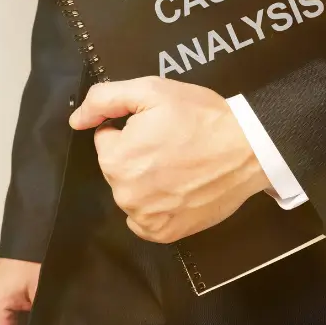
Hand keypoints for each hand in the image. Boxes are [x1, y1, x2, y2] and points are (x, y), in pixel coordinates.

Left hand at [69, 77, 269, 243]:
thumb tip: (76, 120)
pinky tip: (180, 191)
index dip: (132, 129)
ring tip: (182, 167)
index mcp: (116, 158)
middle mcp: (124, 193)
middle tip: (174, 144)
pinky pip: (146, 220)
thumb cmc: (202, 117)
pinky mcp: (165, 233)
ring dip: (147, 181)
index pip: (108, 140)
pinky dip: (157, 207)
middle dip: (138, 155)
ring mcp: (145, 217)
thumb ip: (105, 99)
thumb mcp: (153, 91)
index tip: (160, 126)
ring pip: (133, 193)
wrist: (250, 149)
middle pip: (119, 168)